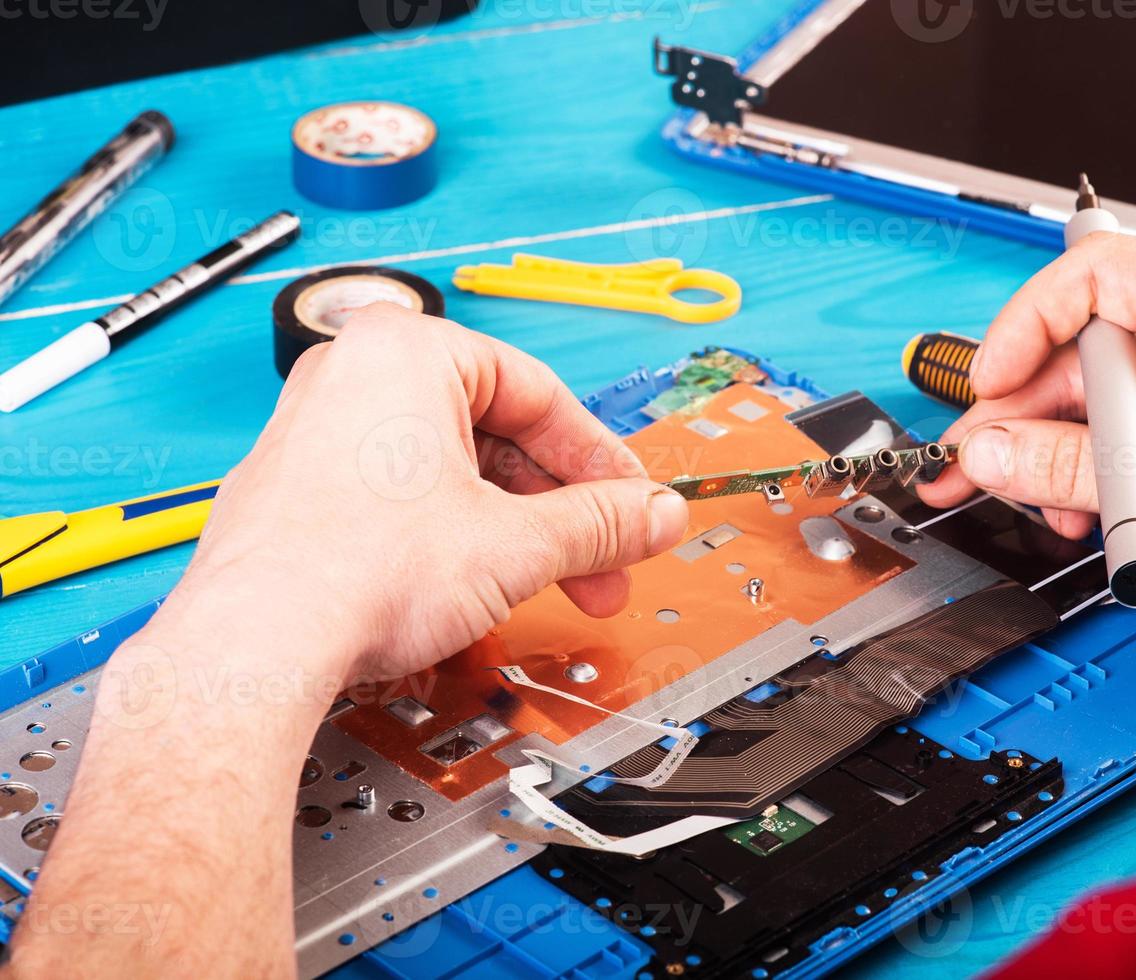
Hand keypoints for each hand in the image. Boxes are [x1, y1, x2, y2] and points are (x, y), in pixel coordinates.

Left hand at [169, 303, 689, 683]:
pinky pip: (400, 497)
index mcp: (407, 352)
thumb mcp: (516, 544)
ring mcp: (318, 433)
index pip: (539, 394)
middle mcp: (354, 377)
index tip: (631, 503)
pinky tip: (481, 584)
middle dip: (559, 509)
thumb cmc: (356, 570)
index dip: (600, 460)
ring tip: (550, 581)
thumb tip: (653, 515)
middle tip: (603, 557)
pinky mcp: (300, 491)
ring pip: (449, 470)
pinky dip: (451, 534)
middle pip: (495, 435)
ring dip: (512, 528)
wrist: (257, 644)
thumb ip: (600, 524)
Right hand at [920, 235, 1135, 661]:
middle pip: (1075, 347)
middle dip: (1019, 408)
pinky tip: (1066, 511)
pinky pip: (1099, 437)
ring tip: (1010, 495)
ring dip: (1041, 451)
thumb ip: (1074, 470)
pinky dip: (1070, 474)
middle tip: (972, 457)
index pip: (1096, 277)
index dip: (1029, 323)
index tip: (991, 381)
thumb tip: (990, 453)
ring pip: (1079, 399)